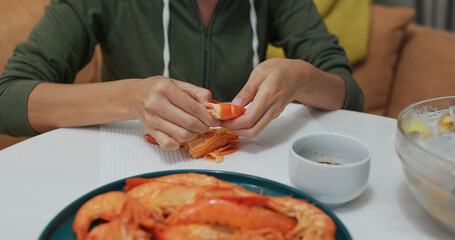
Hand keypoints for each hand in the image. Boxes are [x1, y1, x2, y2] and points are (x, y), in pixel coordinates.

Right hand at [128, 76, 214, 149]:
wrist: (135, 96)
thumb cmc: (158, 89)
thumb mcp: (178, 84)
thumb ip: (197, 92)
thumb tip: (209, 104)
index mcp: (165, 88)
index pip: (193, 107)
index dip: (207, 116)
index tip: (213, 119)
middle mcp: (156, 103)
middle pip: (189, 123)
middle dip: (203, 127)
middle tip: (206, 125)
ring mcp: (152, 119)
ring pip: (181, 135)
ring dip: (194, 135)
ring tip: (196, 129)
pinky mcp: (150, 131)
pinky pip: (169, 144)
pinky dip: (179, 143)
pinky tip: (182, 136)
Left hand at [222, 58, 344, 137]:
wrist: (300, 76)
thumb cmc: (280, 70)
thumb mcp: (260, 72)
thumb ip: (247, 90)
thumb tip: (233, 104)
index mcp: (268, 96)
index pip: (248, 119)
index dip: (232, 123)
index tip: (220, 118)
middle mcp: (272, 109)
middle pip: (252, 131)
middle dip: (234, 130)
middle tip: (221, 122)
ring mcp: (274, 114)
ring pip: (255, 131)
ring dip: (239, 129)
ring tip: (227, 119)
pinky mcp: (273, 115)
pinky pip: (258, 125)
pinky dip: (246, 125)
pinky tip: (237, 116)